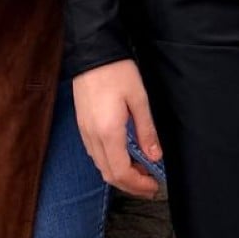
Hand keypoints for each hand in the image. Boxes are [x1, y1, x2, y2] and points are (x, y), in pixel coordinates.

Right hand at [73, 60, 163, 197]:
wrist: (91, 51)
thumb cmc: (116, 71)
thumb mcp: (138, 98)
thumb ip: (146, 130)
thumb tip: (155, 156)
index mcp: (108, 132)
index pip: (121, 173)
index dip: (138, 185)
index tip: (154, 186)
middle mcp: (93, 137)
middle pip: (109, 175)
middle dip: (131, 185)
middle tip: (150, 183)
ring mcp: (85, 132)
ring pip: (101, 166)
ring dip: (120, 174)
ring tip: (141, 169)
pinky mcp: (82, 125)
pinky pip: (95, 154)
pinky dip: (111, 162)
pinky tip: (124, 154)